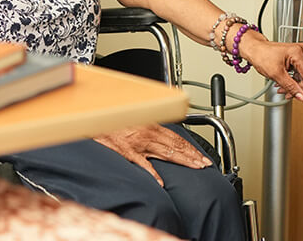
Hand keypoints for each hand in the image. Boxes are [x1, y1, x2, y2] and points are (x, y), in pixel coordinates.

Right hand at [94, 125, 212, 185]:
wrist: (98, 118)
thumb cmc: (116, 120)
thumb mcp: (137, 120)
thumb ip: (150, 128)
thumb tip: (163, 136)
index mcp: (152, 125)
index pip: (177, 138)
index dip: (191, 147)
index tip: (200, 155)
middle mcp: (149, 134)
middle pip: (176, 146)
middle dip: (192, 155)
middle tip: (204, 164)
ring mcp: (139, 144)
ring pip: (166, 153)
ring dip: (183, 161)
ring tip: (195, 168)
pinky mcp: (128, 153)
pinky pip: (143, 165)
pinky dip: (153, 174)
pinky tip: (161, 183)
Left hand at [237, 31, 302, 102]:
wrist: (255, 49)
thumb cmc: (262, 55)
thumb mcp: (276, 74)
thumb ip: (290, 86)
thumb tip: (301, 96)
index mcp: (298, 53)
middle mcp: (301, 51)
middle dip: (297, 88)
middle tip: (288, 95)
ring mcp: (299, 54)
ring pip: (302, 76)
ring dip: (294, 85)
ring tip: (282, 89)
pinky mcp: (297, 57)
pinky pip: (299, 73)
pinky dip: (292, 80)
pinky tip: (283, 84)